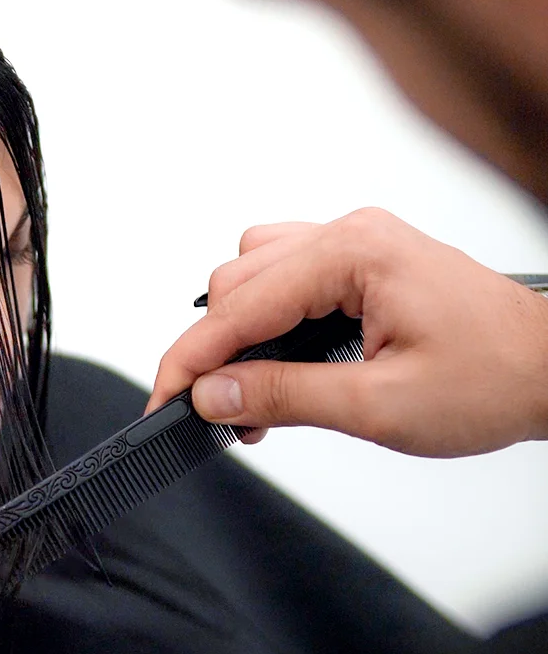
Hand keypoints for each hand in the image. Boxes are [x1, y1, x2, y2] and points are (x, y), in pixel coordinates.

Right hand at [149, 208, 547, 456]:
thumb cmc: (492, 379)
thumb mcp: (378, 406)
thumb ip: (284, 396)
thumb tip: (211, 395)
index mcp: (354, 254)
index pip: (239, 307)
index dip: (190, 361)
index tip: (162, 404)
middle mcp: (349, 235)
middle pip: (235, 285)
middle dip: (215, 355)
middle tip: (222, 419)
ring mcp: (355, 244)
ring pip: (253, 276)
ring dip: (239, 335)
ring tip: (253, 399)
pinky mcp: (360, 263)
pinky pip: (285, 279)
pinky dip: (267, 323)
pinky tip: (280, 367)